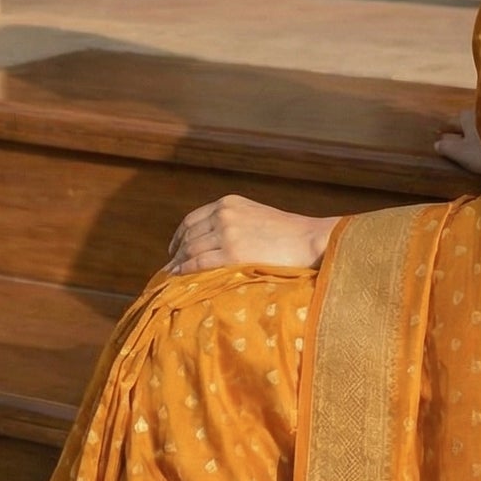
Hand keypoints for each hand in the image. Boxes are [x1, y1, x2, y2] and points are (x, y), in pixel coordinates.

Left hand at [166, 195, 336, 273]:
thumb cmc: (289, 234)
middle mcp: (224, 215)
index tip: (175, 248)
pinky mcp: (232, 253)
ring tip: (173, 274)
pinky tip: (180, 276)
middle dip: (177, 252)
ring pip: (190, 250)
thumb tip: (216, 241)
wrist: (310, 240)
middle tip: (171, 266)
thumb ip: (235, 222)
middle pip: (189, 235)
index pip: (193, 219)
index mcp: (229, 203)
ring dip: (178, 262)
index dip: (179, 236)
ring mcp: (227, 234)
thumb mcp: (257, 216)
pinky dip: (186, 270)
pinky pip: (199, 263)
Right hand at [434, 107, 480, 176]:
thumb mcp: (461, 152)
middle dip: (461, 127)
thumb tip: (437, 143)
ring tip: (473, 140)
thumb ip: (447, 147)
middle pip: (467, 120)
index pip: (451, 121)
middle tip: (455, 135)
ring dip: (476, 130)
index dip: (445, 128)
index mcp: (466, 117)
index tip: (439, 132)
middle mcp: (480, 113)